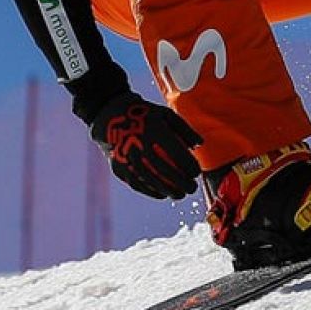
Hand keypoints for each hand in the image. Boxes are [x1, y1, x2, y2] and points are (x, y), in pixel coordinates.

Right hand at [88, 92, 202, 199]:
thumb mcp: (166, 114)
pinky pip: (136, 183)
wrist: (110, 115)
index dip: (189, 166)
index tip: (197, 173)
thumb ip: (185, 129)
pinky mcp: (118, 167)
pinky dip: (150, 191)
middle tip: (192, 189)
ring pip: (150, 179)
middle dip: (181, 182)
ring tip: (180, 195)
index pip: (177, 153)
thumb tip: (200, 145)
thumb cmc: (146, 115)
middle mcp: (140, 146)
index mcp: (155, 131)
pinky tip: (162, 195)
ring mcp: (128, 158)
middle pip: (164, 169)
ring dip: (167, 190)